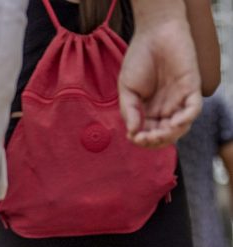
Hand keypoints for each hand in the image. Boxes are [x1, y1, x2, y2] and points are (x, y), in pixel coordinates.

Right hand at [119, 10, 201, 146]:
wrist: (154, 33)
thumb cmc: (138, 59)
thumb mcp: (126, 89)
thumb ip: (129, 110)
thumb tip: (131, 132)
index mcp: (149, 109)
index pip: (149, 132)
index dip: (142, 139)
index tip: (134, 137)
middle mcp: (166, 107)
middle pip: (165, 134)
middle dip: (155, 140)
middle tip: (145, 137)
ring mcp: (179, 99)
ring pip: (181, 127)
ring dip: (170, 135)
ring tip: (157, 134)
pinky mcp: (192, 88)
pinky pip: (193, 109)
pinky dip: (185, 120)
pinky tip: (174, 123)